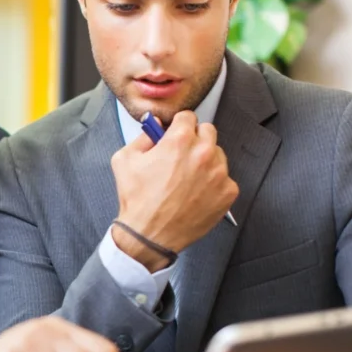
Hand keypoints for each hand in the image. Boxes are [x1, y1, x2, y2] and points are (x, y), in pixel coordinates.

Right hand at [111, 111, 237, 271]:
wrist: (149, 235)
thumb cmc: (137, 201)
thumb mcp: (125, 160)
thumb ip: (142, 137)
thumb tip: (154, 128)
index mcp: (180, 141)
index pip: (188, 116)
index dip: (178, 125)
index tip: (176, 132)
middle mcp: (203, 153)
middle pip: (208, 131)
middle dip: (195, 139)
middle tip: (182, 154)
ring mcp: (218, 174)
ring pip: (218, 155)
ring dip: (206, 161)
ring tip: (188, 178)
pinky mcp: (227, 192)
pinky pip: (225, 178)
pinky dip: (213, 183)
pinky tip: (196, 192)